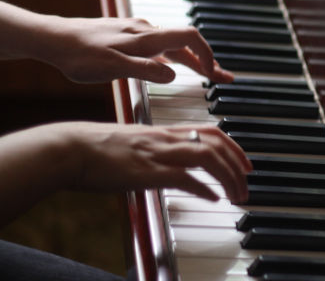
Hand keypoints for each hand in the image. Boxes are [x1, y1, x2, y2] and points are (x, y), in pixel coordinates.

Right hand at [0, 122, 251, 224]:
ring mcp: (158, 154)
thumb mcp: (136, 143)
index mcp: (164, 131)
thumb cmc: (98, 148)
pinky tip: (213, 199)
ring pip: (208, 157)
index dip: (234, 147)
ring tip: (236, 195)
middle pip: (216, 144)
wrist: (71, 148)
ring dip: (228, 177)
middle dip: (238, 164)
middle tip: (247, 183)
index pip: (211, 132)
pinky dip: (204, 189)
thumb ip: (158, 149)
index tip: (246, 163)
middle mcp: (166, 139)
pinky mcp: (147, 171)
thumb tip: (174, 165)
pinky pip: (185, 177)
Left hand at [41, 16, 233, 83]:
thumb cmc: (78, 55)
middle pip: (186, 43)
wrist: (51, 38)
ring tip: (205, 74)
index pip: (190, 38)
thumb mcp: (113, 68)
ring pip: (172, 45)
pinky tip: (170, 65)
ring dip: (191, 60)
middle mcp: (146, 31)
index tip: (215, 73)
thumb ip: (145, 70)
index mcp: (146, 38)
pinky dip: (173, 57)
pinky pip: (158, 45)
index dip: (207, 55)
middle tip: (223, 77)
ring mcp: (136, 32)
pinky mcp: (126, 36)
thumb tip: (173, 76)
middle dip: (207, 61)